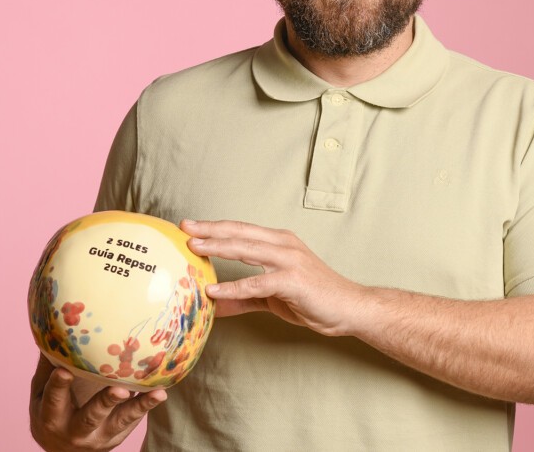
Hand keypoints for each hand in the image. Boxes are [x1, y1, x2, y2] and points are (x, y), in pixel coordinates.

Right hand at [29, 353, 165, 450]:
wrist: (63, 451)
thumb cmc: (52, 412)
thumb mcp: (41, 394)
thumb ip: (48, 367)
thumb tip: (53, 328)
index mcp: (51, 417)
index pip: (53, 401)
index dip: (58, 386)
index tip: (64, 371)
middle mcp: (75, 430)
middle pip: (91, 417)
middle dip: (105, 402)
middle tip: (119, 389)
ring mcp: (99, 435)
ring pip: (119, 421)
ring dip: (137, 406)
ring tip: (155, 393)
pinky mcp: (117, 435)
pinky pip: (133, 420)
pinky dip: (147, 406)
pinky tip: (160, 392)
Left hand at [182, 218, 363, 336]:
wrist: (348, 308)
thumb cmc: (312, 299)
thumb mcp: (272, 297)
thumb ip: (242, 298)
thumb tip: (213, 304)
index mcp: (278, 242)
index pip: (240, 230)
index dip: (214, 227)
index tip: (189, 226)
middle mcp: (283, 245)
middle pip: (240, 233)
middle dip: (210, 230)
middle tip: (184, 229)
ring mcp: (289, 260)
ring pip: (247, 249)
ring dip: (218, 248)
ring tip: (193, 249)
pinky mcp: (293, 280)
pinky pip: (258, 283)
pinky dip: (234, 287)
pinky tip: (214, 291)